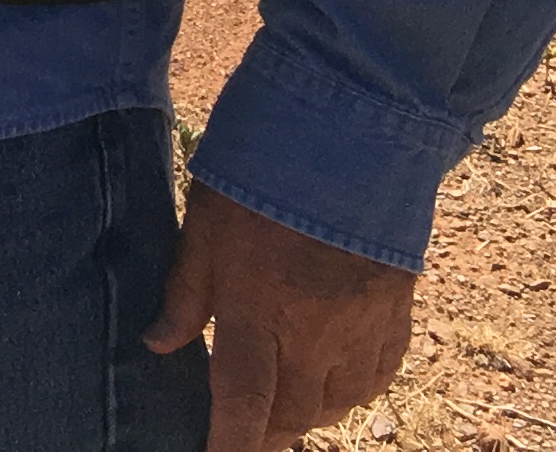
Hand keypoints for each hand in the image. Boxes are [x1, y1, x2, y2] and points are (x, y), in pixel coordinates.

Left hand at [141, 184, 417, 449]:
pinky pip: (377, 378)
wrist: (353, 134)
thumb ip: (186, 291)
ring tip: (282, 403)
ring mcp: (361, 327)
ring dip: (306, 412)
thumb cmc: (262, 169)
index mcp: (258, 309)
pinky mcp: (396, 313)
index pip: (243, 403)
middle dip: (265, 431)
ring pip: (336, 404)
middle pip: (292, 413)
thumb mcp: (205, 223)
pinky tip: (333, 381)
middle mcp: (314, 332)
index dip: (229, 446)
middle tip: (243, 429)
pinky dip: (352, 391)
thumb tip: (159, 345)